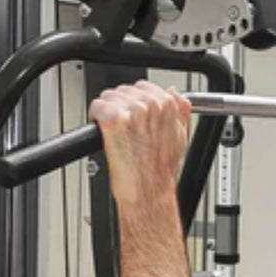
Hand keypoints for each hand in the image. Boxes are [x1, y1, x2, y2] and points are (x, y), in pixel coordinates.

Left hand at [89, 80, 191, 206]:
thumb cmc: (161, 170)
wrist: (148, 189)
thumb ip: (179, 112)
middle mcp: (150, 104)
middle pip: (123, 91)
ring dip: (106, 111)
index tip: (131, 114)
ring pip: (108, 97)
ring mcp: (131, 111)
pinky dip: (94, 117)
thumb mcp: (181, 137)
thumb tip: (176, 94)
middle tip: (121, 127)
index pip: (143, 87)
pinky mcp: (114, 119)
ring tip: (112, 131)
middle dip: (119, 106)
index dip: (133, 101)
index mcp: (167, 105)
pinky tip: (102, 132)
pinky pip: (97, 106)